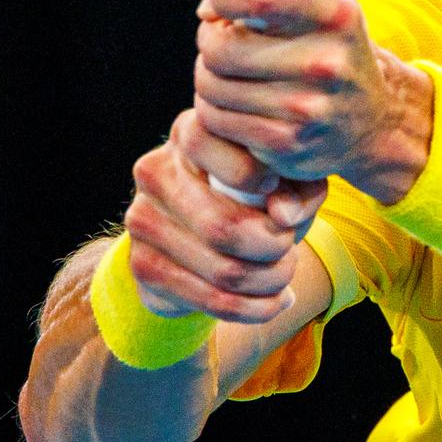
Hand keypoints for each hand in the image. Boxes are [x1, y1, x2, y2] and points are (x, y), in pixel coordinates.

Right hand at [122, 117, 326, 321]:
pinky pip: (210, 300)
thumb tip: (284, 216)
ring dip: (269, 281)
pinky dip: (255, 308)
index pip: (215, 147)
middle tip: (289, 249)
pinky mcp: (142, 264)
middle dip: (274, 248)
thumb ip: (299, 186)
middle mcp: (155, 170)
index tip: (284, 198)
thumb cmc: (257, 194)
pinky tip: (276, 301)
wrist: (205, 238)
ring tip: (285, 274)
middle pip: (224, 227)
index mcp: (190, 133)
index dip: (261, 177)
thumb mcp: (288, 179)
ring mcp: (142, 218)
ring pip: (223, 270)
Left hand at [191, 0, 433, 202]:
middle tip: (223, 39)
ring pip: (210, 84)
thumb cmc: (333, 45)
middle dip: (209, 39)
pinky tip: (235, 103)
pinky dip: (213, 110)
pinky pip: (215, 120)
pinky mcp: (285, 143)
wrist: (371, 121)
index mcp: (337, 15)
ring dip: (208, 76)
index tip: (221, 1)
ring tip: (232, 73)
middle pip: (220, 45)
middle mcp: (325, 62)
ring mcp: (306, 107)